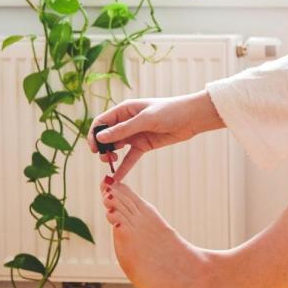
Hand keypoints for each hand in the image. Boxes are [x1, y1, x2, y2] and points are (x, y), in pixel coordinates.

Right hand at [87, 90, 224, 179]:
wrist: (192, 118)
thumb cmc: (170, 111)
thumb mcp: (146, 119)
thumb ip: (124, 129)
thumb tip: (100, 138)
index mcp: (125, 110)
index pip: (101, 122)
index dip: (94, 135)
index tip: (94, 148)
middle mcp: (127, 121)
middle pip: (106, 136)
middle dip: (102, 147)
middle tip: (104, 157)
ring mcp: (135, 134)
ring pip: (116, 147)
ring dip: (110, 156)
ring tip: (110, 162)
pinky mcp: (144, 145)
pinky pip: (130, 158)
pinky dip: (123, 167)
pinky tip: (116, 178)